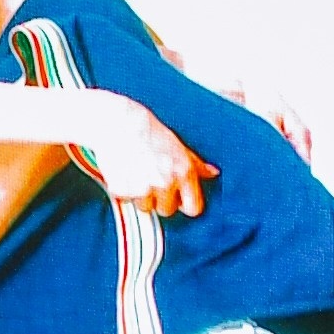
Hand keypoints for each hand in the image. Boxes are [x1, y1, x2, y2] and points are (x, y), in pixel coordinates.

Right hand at [79, 92, 210, 224]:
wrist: (119, 122)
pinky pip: (126, 200)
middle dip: (159, 199)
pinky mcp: (124, 190)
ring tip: (135, 173)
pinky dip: (123, 190)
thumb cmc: (149, 132)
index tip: (177, 199)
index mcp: (184, 172)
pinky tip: (123, 172)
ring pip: (145, 207)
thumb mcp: (178, 146)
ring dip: (140, 195)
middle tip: (149, 178)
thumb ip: (196, 164)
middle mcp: (166, 183)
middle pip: (167, 210)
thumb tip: (213, 172)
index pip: (193, 208)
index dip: (184, 204)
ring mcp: (144, 188)